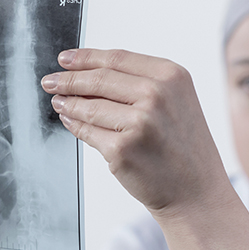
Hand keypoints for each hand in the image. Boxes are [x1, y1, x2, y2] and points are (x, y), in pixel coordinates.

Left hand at [42, 49, 233, 216]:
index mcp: (172, 76)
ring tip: (59, 102)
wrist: (197, 191)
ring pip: (89, 106)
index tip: (65, 59)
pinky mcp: (122, 149)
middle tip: (51, 81)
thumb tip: (88, 75)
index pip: (117, 59)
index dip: (85, 57)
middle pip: (98, 79)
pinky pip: (88, 132)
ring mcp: (139, 122)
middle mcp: (157, 95)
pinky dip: (74, 125)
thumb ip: (139, 84)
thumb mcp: (176, 103)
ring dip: (68, 103)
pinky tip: (69, 120)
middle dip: (68, 79)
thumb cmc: (184, 147)